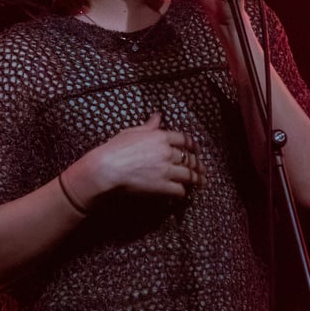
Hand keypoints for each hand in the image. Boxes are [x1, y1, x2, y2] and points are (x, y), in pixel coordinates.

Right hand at [62, 113, 206, 208]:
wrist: (107, 169)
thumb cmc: (115, 149)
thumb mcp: (132, 132)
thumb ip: (149, 126)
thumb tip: (158, 117)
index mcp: (160, 136)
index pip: (185, 139)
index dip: (193, 145)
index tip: (196, 150)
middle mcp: (167, 152)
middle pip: (190, 158)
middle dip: (198, 164)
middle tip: (202, 169)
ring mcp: (166, 170)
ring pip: (189, 175)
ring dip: (197, 179)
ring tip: (201, 182)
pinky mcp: (162, 187)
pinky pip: (180, 190)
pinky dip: (183, 192)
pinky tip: (183, 193)